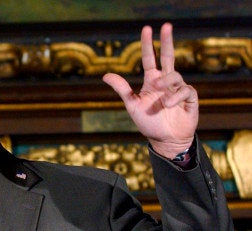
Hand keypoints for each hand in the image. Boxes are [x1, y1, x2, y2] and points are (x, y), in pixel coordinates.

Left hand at [103, 23, 197, 158]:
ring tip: (159, 90)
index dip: (147, 45)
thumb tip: (105, 75)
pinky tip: (169, 105)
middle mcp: (165, 82)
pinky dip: (176, 96)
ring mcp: (178, 88)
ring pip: (174, 75)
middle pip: (168, 56)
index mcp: (151, 81)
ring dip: (166, 81)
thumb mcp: (132, 105)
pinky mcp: (190, 98)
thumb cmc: (149, 123)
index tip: (146, 29)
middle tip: (166, 25)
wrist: (166, 140)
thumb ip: (122, 89)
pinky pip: (186, 90)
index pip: (149, 59)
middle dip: (167, 40)